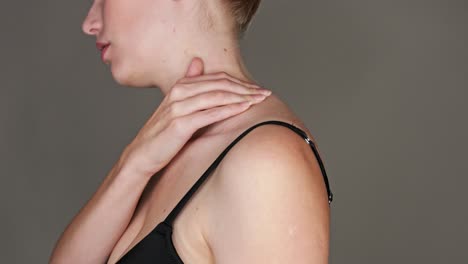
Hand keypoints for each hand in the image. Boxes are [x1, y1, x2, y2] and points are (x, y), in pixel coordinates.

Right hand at [120, 57, 271, 177]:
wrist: (142, 155)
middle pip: (219, 85)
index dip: (239, 82)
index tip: (257, 88)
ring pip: (217, 97)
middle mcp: (179, 93)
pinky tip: (244, 108)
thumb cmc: (163, 134)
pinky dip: (229, 110)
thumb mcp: (175, 106)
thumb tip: (198, 62)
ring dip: (241, 97)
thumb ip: (189, 84)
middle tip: (264, 93)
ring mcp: (179, 108)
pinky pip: (209, 114)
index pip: (216, 79)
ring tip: (259, 100)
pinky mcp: (180, 124)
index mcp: (180, 87)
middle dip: (245, 88)